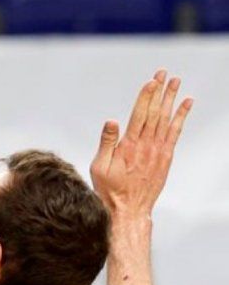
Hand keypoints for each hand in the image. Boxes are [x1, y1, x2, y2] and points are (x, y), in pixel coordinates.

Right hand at [90, 69, 192, 219]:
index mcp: (130, 146)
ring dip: (172, 99)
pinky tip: (186, 105)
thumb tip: (112, 121)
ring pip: (167, 119)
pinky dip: (181, 117)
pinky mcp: (165, 157)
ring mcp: (159, 151)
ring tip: (176, 83)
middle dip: (160, 91)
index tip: (152, 81)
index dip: (146, 96)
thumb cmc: (110, 190)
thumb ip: (107, 142)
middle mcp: (147, 146)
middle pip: (156, 112)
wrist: (129, 210)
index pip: (140, 115)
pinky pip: (175, 132)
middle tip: (165, 74)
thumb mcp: (99, 166)